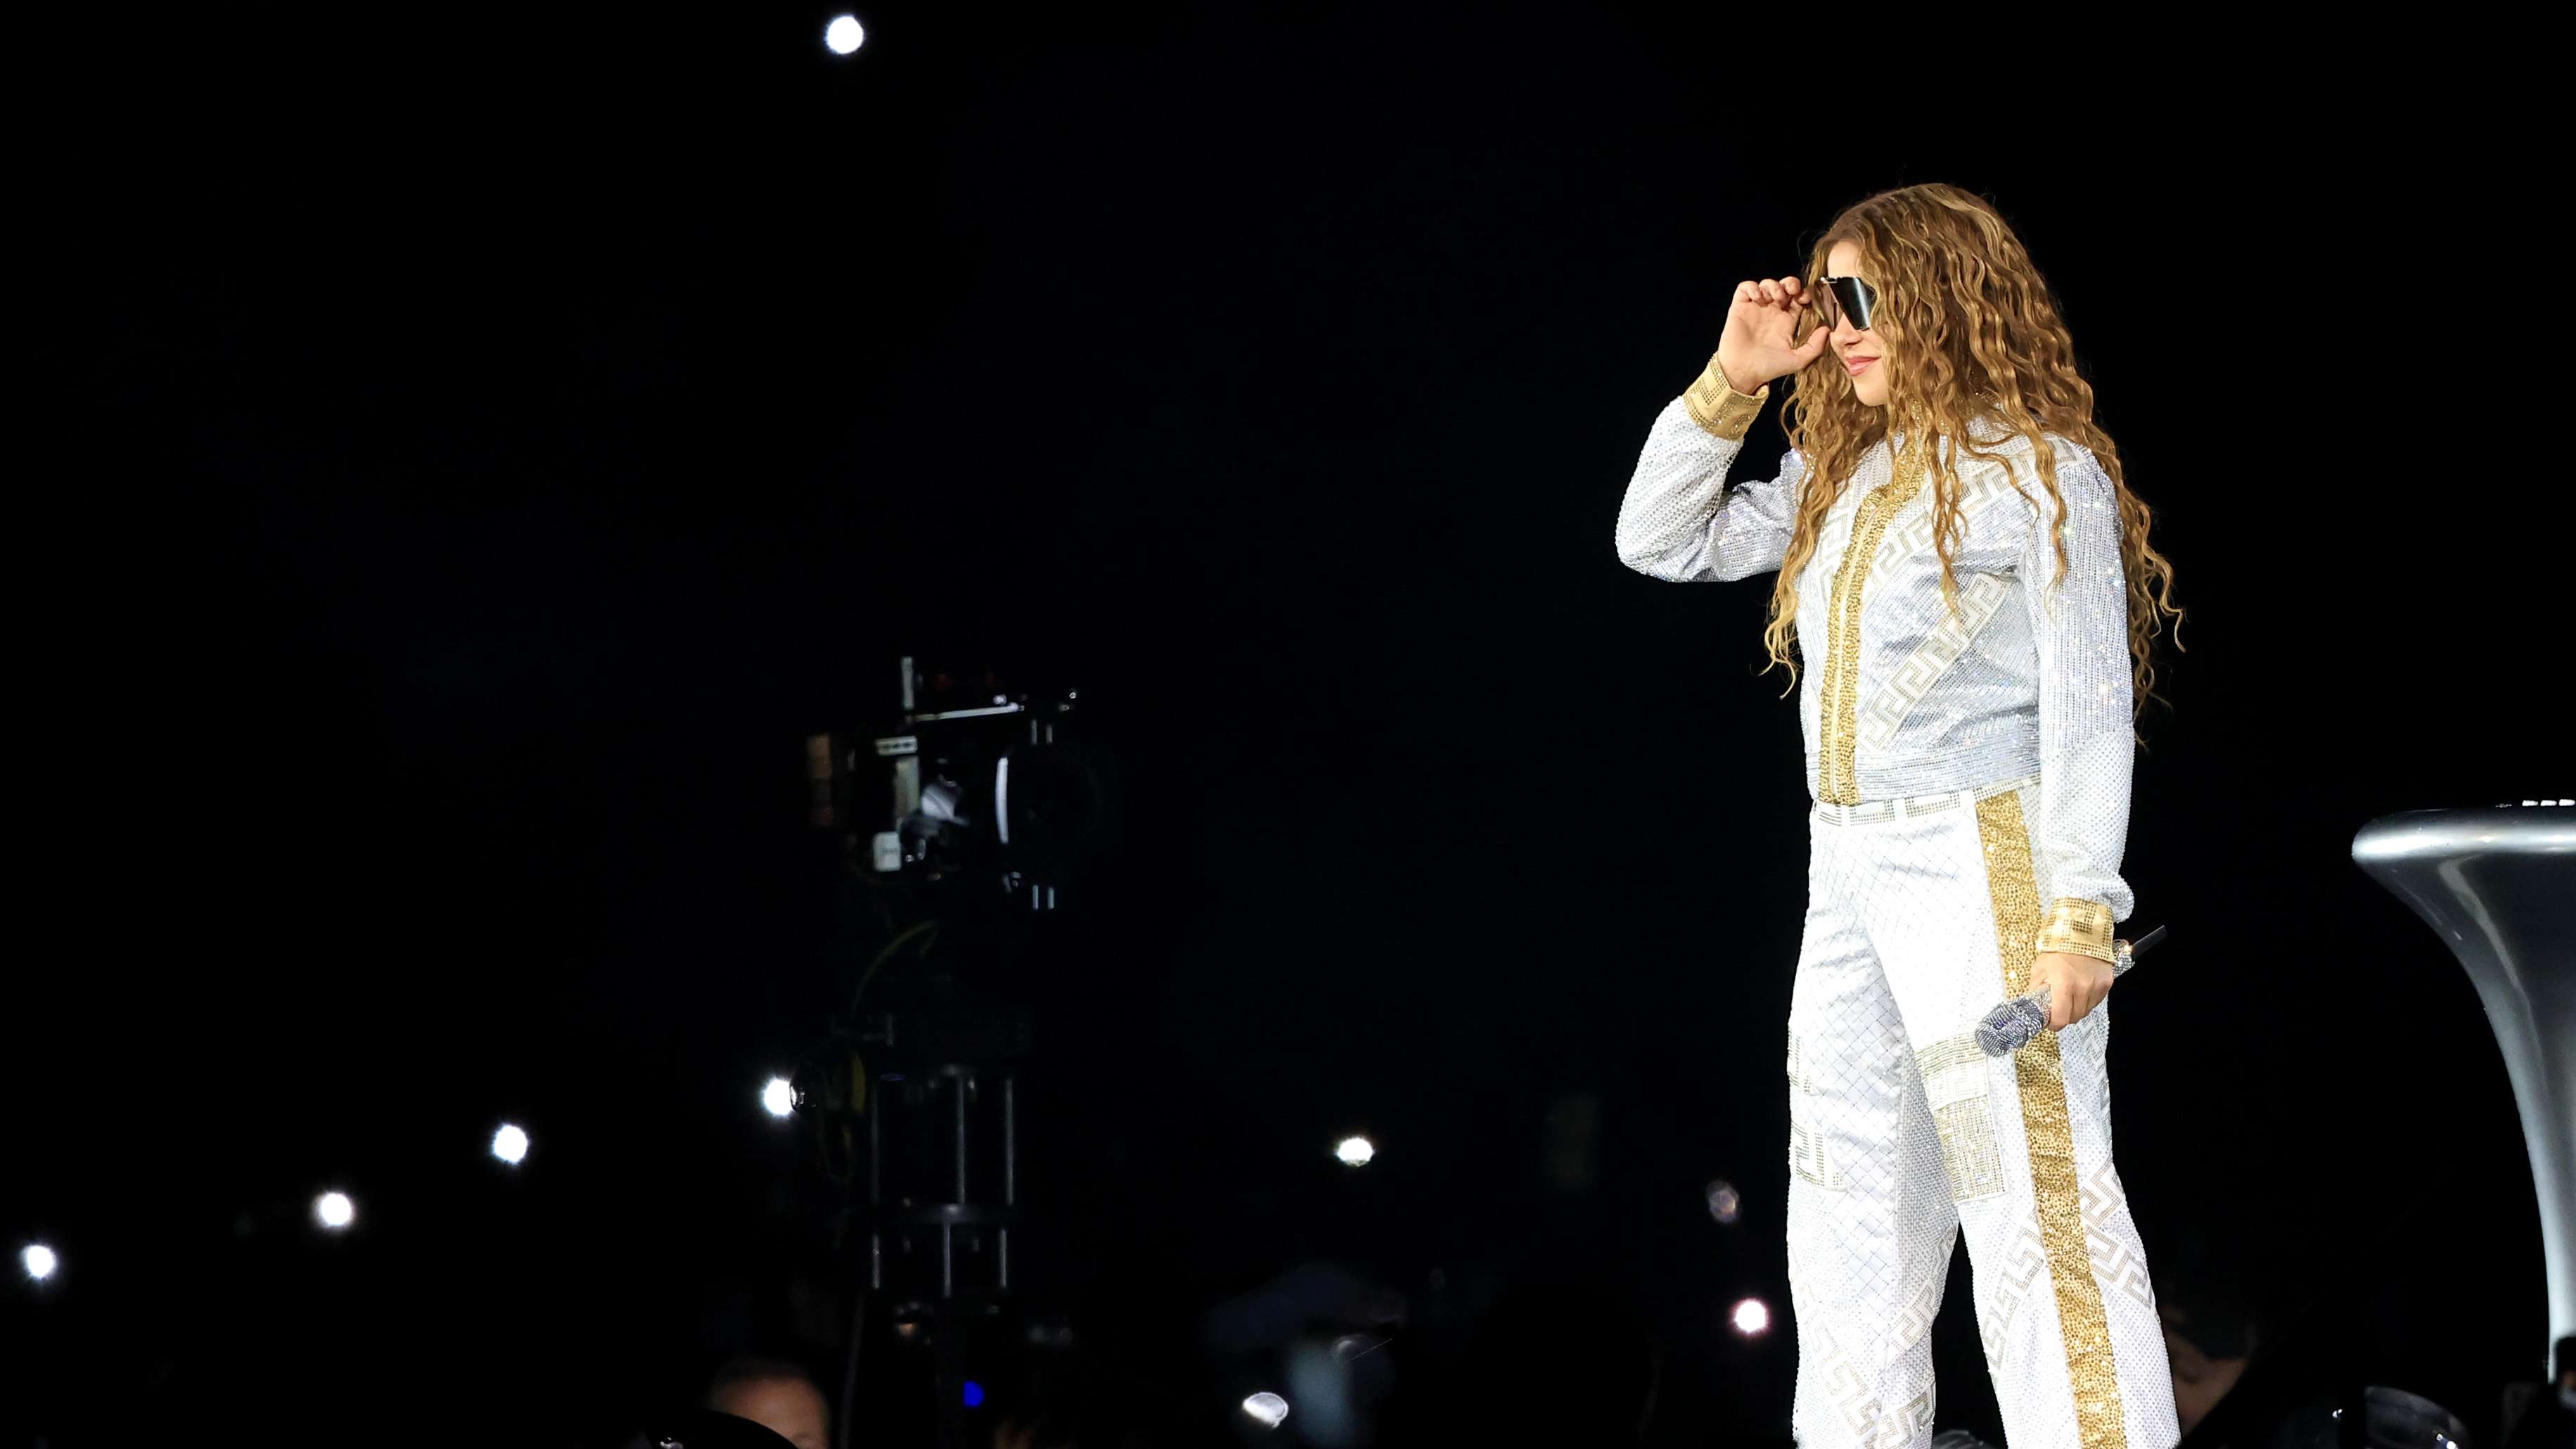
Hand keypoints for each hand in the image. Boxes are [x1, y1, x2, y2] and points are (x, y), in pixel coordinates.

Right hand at [1716, 275, 1833, 393]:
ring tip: (1775, 297)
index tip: (1805, 298)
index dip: (1803, 293)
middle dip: (1790, 283)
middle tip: (1792, 291)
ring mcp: (1755, 308)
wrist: (1743, 372)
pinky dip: (1752, 287)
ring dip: (1773, 285)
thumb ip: (1815, 346)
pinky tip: (1758, 297)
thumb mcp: (1798, 360)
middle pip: (1784, 287)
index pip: (1798, 299)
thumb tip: (1827, 329)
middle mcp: (1772, 312)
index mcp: (1786, 321)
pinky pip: (1745, 288)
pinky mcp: (1739, 307)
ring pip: (1766, 284)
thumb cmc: (1768, 368)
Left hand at [2027, 951, 2113, 1030]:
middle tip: (2059, 1008)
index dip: (2054, 1024)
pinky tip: (2081, 989)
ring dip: (2077, 1008)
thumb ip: (2036, 990)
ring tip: (2070, 995)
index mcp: (2063, 985)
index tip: (2050, 1022)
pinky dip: (2088, 1000)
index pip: (2061, 1019)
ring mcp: (2097, 986)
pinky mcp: (2107, 983)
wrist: (2080, 933)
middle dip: (2065, 1016)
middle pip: (2075, 1017)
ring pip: (2087, 1010)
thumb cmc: (2058, 949)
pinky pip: (2096, 1001)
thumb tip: (2032, 1006)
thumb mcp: (2039, 969)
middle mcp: (2083, 987)